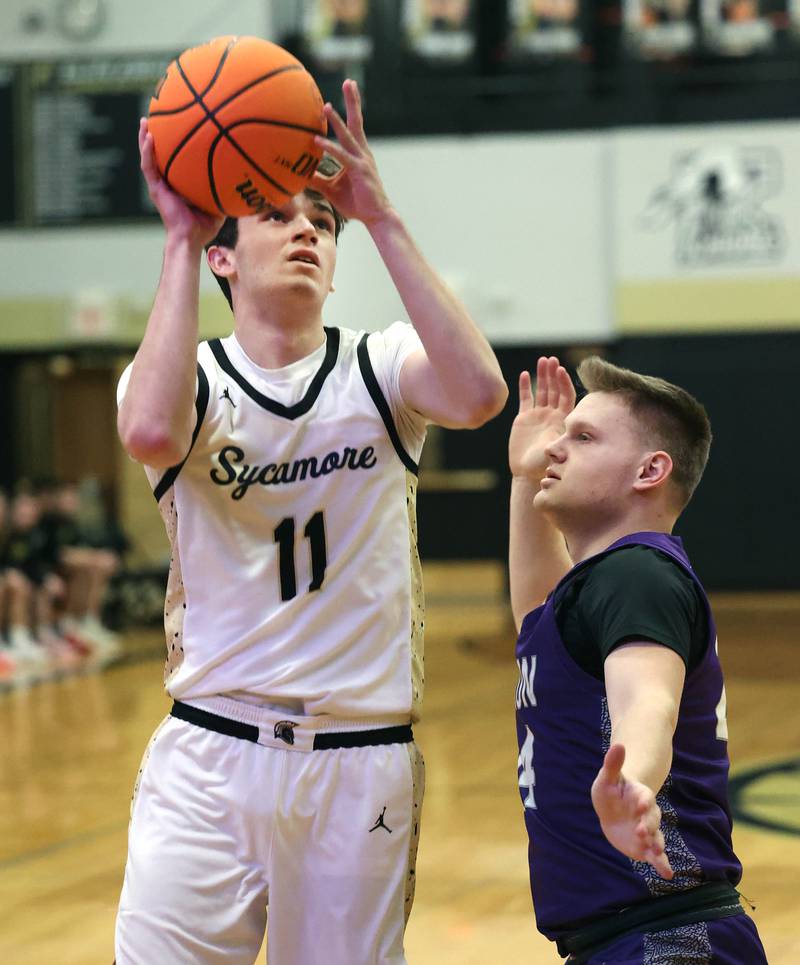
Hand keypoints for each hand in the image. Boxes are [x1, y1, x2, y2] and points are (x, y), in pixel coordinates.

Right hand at [138, 118, 223, 245]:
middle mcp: (167, 182)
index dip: (174, 145)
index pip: (176, 161)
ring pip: (149, 157)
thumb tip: (245, 177)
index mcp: (179, 184)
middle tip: (158, 116)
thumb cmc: (205, 227)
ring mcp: (160, 185)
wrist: (190, 239)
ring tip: (145, 121)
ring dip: (145, 138)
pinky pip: (149, 167)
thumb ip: (227, 190)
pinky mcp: (155, 189)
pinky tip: (149, 136)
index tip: (178, 126)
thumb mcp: (219, 203)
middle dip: (157, 135)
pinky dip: (147, 151)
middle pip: (160, 154)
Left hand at [312, 80, 391, 226]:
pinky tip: (317, 140)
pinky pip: (342, 156)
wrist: (376, 216)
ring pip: (348, 135)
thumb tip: (299, 174)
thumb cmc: (356, 203)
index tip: (347, 90)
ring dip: (336, 120)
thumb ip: (317, 179)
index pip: (354, 126)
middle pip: (356, 122)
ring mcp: (361, 160)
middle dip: (353, 101)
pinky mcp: (359, 171)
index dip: (350, 108)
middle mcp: (362, 152)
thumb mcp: (331, 189)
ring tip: (326, 106)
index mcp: (358, 153)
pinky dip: (329, 148)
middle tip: (349, 81)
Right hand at [509, 356, 574, 481]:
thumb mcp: (555, 450)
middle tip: (551, 360)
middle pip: (554, 389)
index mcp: (562, 419)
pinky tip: (524, 374)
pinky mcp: (524, 417)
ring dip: (542, 375)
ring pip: (541, 390)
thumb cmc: (543, 464)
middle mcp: (552, 414)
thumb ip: (560, 439)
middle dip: (553, 374)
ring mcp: (538, 414)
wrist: (527, 472)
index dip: (564, 383)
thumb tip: (567, 435)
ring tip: (542, 360)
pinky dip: (524, 386)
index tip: (561, 370)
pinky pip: (525, 398)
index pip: (566, 396)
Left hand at [591, 744, 673, 879]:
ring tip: (657, 854)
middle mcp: (647, 813)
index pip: (643, 797)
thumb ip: (613, 764)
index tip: (640, 804)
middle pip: (651, 819)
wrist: (613, 809)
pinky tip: (668, 874)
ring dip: (656, 846)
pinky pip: (656, 856)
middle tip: (642, 832)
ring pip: (656, 838)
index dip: (643, 800)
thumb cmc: (610, 790)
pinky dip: (662, 864)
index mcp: (638, 795)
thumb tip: (619, 744)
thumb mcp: (607, 778)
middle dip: (648, 825)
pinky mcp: (645, 846)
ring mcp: (648, 830)